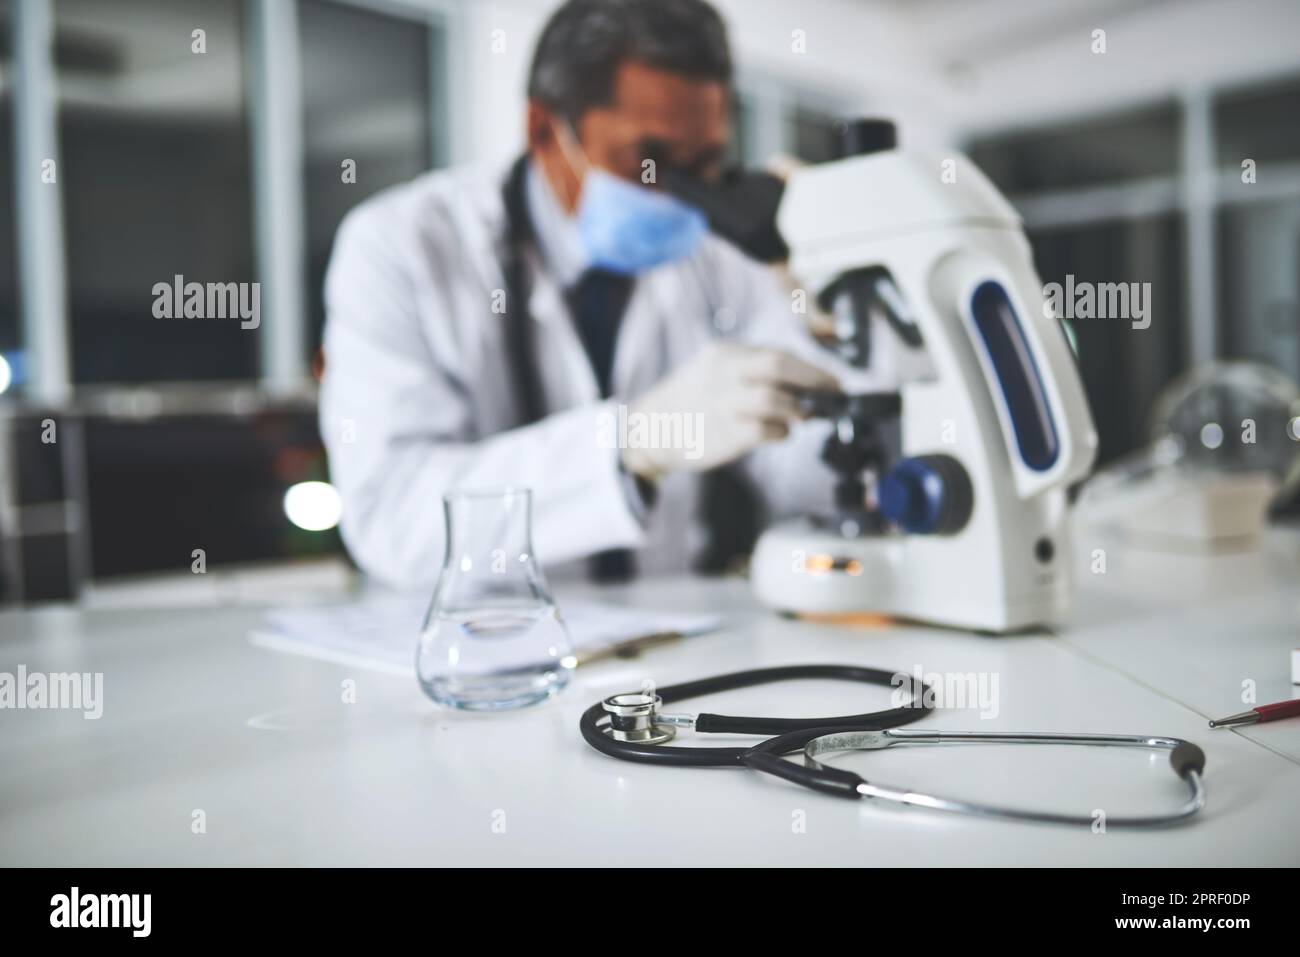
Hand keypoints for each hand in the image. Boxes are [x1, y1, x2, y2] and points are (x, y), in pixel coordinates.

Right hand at [619, 342, 838, 481]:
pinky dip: (781, 432)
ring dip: (796, 409)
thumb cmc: (692, 403)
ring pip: (774, 398)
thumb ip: (752, 374)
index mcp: (724, 356)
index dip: (812, 369)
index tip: (833, 382)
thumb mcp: (715, 373)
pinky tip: (779, 434)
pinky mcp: (723, 434)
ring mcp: (722, 404)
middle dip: (813, 379)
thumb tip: (804, 385)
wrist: (651, 431)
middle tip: (831, 394)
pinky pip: (764, 430)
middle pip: (777, 365)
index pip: (777, 354)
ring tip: (798, 417)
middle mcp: (723, 374)